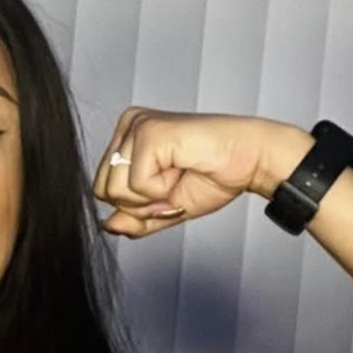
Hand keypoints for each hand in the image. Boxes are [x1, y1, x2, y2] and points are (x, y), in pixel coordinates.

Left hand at [93, 108, 272, 237]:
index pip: (102, 188)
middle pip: (102, 190)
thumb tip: (107, 226)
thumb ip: (134, 219)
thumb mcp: (164, 208)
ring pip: (115, 190)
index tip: (168, 191)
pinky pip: (137, 185)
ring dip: (152, 198)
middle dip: (139, 204)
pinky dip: (162, 190)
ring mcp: (137, 126)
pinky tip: (183, 169)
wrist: (250, 161)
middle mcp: (128, 126)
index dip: (134, 205)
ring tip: (179, 175)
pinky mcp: (149, 132)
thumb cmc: (213, 176)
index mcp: (127, 139)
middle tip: (174, 185)